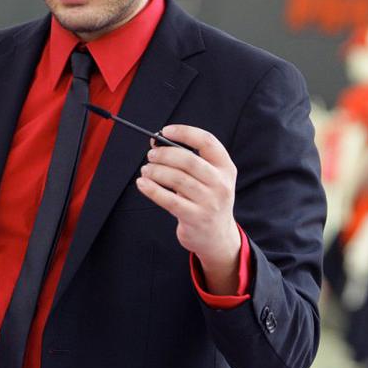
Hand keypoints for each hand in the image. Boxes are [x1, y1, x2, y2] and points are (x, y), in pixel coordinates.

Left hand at [135, 125, 240, 293]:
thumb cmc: (206, 200)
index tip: (165, 131)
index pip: (207, 142)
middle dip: (164, 154)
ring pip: (176, 179)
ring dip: (155, 171)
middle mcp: (221, 184)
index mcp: (225, 168)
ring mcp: (210, 202)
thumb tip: (156, 143)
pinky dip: (152, 190)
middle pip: (188, 160)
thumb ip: (188, 160)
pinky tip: (142, 184)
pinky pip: (169, 200)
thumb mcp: (208, 179)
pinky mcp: (195, 218)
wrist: (216, 237)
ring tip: (146, 170)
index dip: (185, 132)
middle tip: (150, 155)